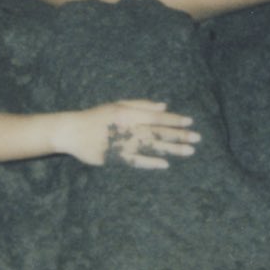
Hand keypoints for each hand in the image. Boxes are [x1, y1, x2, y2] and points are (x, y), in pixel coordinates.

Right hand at [63, 100, 199, 169]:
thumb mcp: (118, 105)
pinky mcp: (115, 157)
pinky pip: (136, 161)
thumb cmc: (96, 116)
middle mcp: (127, 128)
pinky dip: (151, 162)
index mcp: (128, 113)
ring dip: (171, 149)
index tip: (190, 122)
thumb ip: (141, 104)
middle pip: (158, 131)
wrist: (72, 131)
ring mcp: (122, 144)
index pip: (156, 116)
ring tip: (189, 151)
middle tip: (197, 138)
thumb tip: (164, 106)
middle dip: (179, 134)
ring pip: (151, 146)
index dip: (174, 119)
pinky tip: (165, 164)